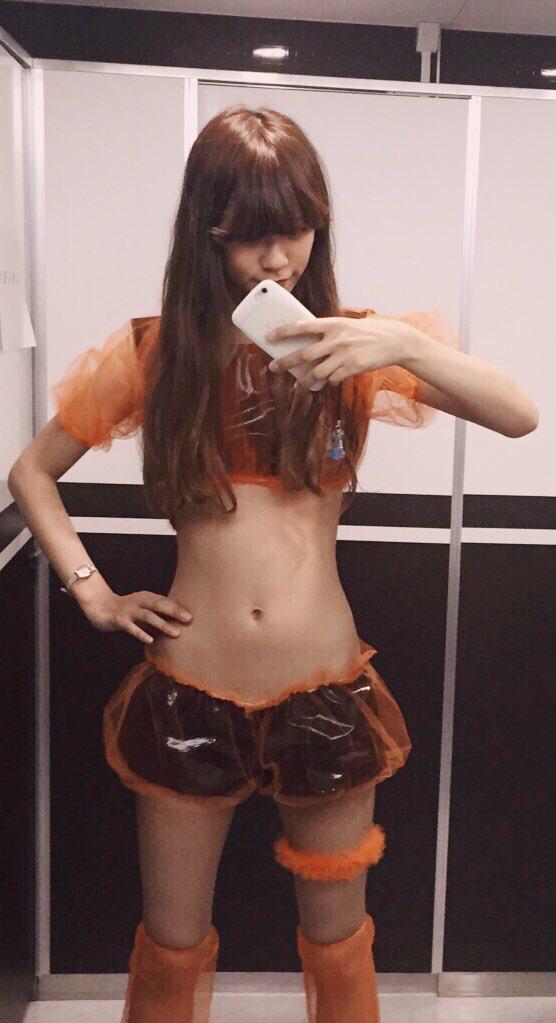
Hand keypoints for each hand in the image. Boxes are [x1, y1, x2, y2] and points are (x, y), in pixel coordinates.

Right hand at [80, 588, 192, 643]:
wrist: (99, 606)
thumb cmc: (126, 610)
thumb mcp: (142, 608)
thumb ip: (156, 613)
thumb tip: (176, 622)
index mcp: (146, 597)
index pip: (165, 601)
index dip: (178, 607)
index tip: (191, 616)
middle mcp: (139, 601)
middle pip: (159, 605)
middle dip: (175, 612)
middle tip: (189, 619)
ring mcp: (129, 611)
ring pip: (148, 616)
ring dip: (163, 624)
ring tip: (176, 633)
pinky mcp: (119, 620)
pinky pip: (132, 627)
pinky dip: (141, 633)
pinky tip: (151, 640)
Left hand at [266, 314, 412, 389]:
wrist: (395, 341)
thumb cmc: (369, 332)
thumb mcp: (348, 325)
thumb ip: (329, 331)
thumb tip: (307, 341)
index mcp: (334, 324)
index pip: (303, 326)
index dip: (284, 331)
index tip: (269, 337)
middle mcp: (337, 339)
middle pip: (304, 354)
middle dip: (285, 362)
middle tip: (273, 367)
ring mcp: (345, 355)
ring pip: (316, 372)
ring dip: (305, 381)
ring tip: (299, 385)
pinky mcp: (353, 368)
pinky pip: (332, 379)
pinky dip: (328, 381)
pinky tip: (328, 380)